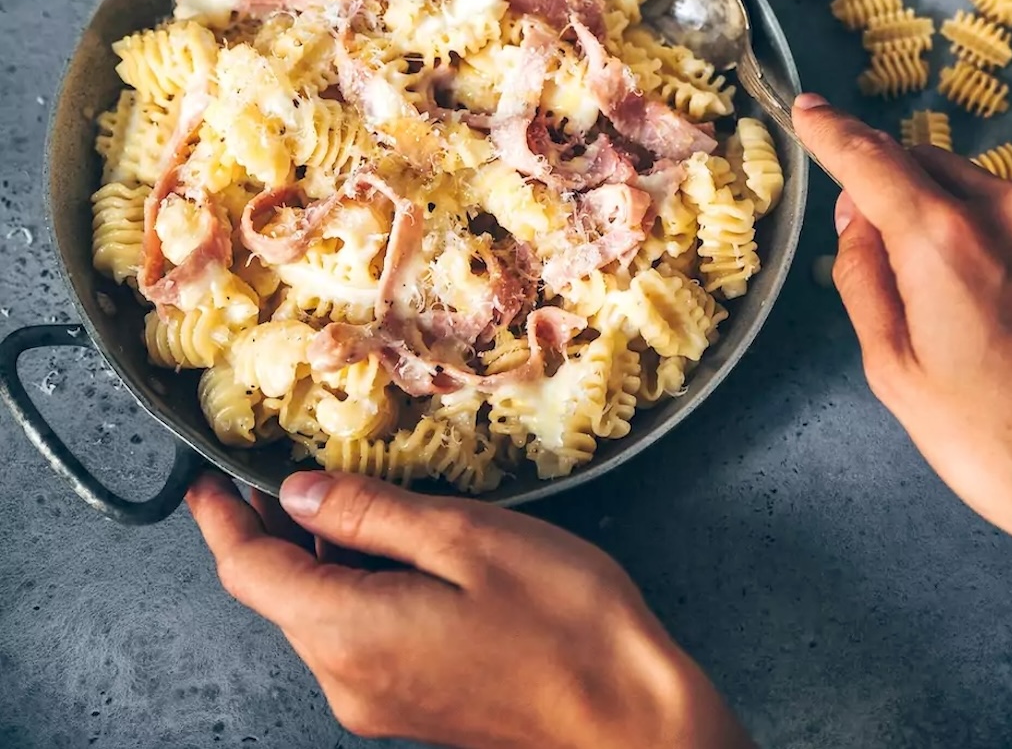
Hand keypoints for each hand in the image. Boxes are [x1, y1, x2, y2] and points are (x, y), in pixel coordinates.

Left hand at [188, 469, 751, 748]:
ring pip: (318, 615)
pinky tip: (399, 548)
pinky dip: (356, 585)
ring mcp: (378, 702)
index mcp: (350, 634)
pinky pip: (356, 636)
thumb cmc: (564, 624)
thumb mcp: (466, 538)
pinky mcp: (410, 706)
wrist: (630, 722)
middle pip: (279, 595)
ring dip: (320, 555)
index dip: (221, 520)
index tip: (207, 478)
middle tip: (290, 463)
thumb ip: (372, 514)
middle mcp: (347, 680)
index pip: (250, 573)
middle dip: (273, 529)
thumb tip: (299, 491)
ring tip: (356, 494)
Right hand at [792, 93, 1011, 633]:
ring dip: (938, 211)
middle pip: (922, 162)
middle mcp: (1004, 209)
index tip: (808, 110)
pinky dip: (983, 230)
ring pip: (971, 185)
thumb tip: (855, 221)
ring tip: (938, 294)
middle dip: (886, 185)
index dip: (831, 131)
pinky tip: (989, 300)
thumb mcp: (896, 373)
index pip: (870, 159)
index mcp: (943, 239)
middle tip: (869, 244)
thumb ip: (863, 279)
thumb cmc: (999, 444)